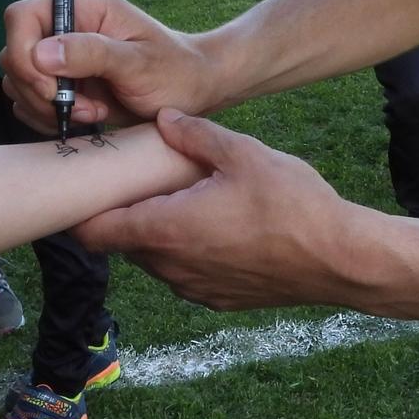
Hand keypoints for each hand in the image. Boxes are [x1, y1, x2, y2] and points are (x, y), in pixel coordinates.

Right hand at [0, 0, 217, 129]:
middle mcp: (63, 24)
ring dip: (47, 107)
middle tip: (85, 107)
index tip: (54, 89)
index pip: (21, 18)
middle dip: (41, 90)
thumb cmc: (174, 71)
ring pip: (17, 80)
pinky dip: (47, 116)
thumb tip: (41, 53)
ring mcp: (58, 53)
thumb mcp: (138, 63)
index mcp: (81, 4)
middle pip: (14, 53)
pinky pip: (28, 100)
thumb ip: (91, 53)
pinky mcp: (58, 80)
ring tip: (92, 112)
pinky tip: (84, 117)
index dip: (26, 55)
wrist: (190, 92)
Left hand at [76, 110, 364, 310]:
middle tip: (138, 181)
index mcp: (166, 229)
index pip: (93, 232)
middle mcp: (171, 267)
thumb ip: (195, 135)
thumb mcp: (243, 154)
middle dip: (124, 214)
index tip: (84, 187)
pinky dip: (185, 252)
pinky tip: (214, 227)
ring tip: (181, 200)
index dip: (78, 212)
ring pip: (154, 259)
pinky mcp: (217, 299)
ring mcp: (194, 288)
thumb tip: (163, 119)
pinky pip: (184, 273)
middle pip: (123, 243)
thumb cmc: (294, 206)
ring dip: (157, 233)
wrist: (341, 261)